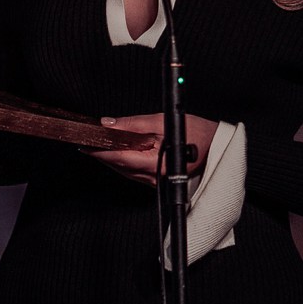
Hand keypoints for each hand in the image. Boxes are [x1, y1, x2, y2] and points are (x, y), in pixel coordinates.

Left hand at [87, 113, 217, 184]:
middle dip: (101, 154)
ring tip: (97, 146)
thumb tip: (108, 124)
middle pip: (119, 167)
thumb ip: (134, 124)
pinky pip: (133, 173)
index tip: (84, 144)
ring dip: (110, 159)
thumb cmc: (196, 133)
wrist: (218, 147)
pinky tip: (116, 153)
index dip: (99, 151)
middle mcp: (154, 178)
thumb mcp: (163, 121)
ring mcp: (155, 181)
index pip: (119, 158)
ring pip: (125, 171)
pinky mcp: (157, 180)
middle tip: (85, 142)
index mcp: (156, 164)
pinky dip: (122, 162)